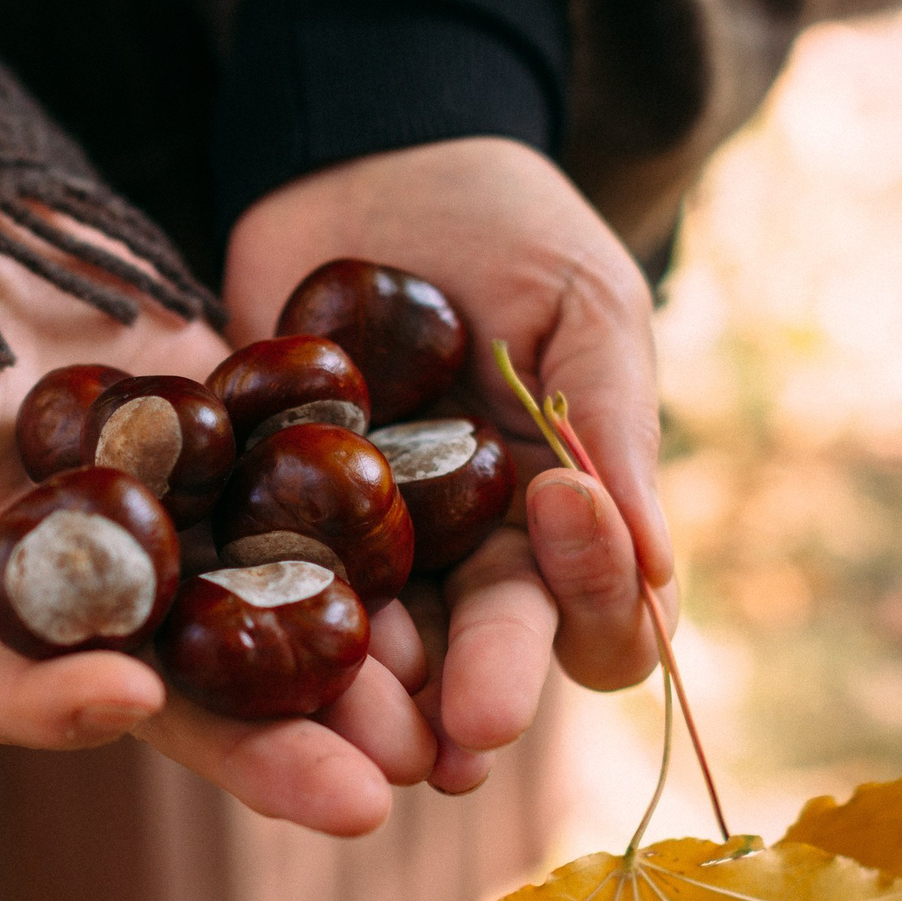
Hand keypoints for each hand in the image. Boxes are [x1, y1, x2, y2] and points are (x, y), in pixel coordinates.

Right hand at [0, 212, 438, 836]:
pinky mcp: (239, 450)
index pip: (20, 687)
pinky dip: (380, 552)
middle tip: (365, 799)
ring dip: (351, 681)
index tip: (129, 699)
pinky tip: (456, 584)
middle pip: (181, 691)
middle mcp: (89, 592)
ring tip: (439, 730)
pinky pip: (312, 509)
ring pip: (267, 622)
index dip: (67, 706)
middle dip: (269, 749)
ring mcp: (171, 527)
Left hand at [224, 138, 675, 791]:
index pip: (600, 612)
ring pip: (377, 654)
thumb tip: (659, 563)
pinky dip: (257, 623)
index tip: (565, 515)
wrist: (363, 156)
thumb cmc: (502, 222)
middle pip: (485, 654)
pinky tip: (241, 646)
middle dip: (477, 693)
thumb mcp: (580, 299)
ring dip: (372, 700)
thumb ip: (614, 418)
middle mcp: (466, 559)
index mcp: (560, 521)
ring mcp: (365, 550)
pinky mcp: (265, 520)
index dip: (596, 593)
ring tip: (358, 730)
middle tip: (460, 744)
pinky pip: (263, 589)